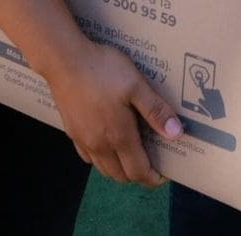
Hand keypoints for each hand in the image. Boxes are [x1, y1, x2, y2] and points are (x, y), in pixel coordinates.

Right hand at [45, 41, 182, 185]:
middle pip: (121, 175)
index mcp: (119, 136)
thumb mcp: (136, 85)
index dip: (153, 178)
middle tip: (150, 161)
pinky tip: (106, 143)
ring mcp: (82, 140)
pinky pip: (88, 157)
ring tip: (131, 154)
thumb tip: (176, 134)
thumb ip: (155, 110)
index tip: (164, 173)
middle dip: (138, 175)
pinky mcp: (71, 131)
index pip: (138, 172)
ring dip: (119, 169)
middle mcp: (99, 145)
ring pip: (103, 169)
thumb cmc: (103, 70)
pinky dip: (101, 159)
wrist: (64, 61)